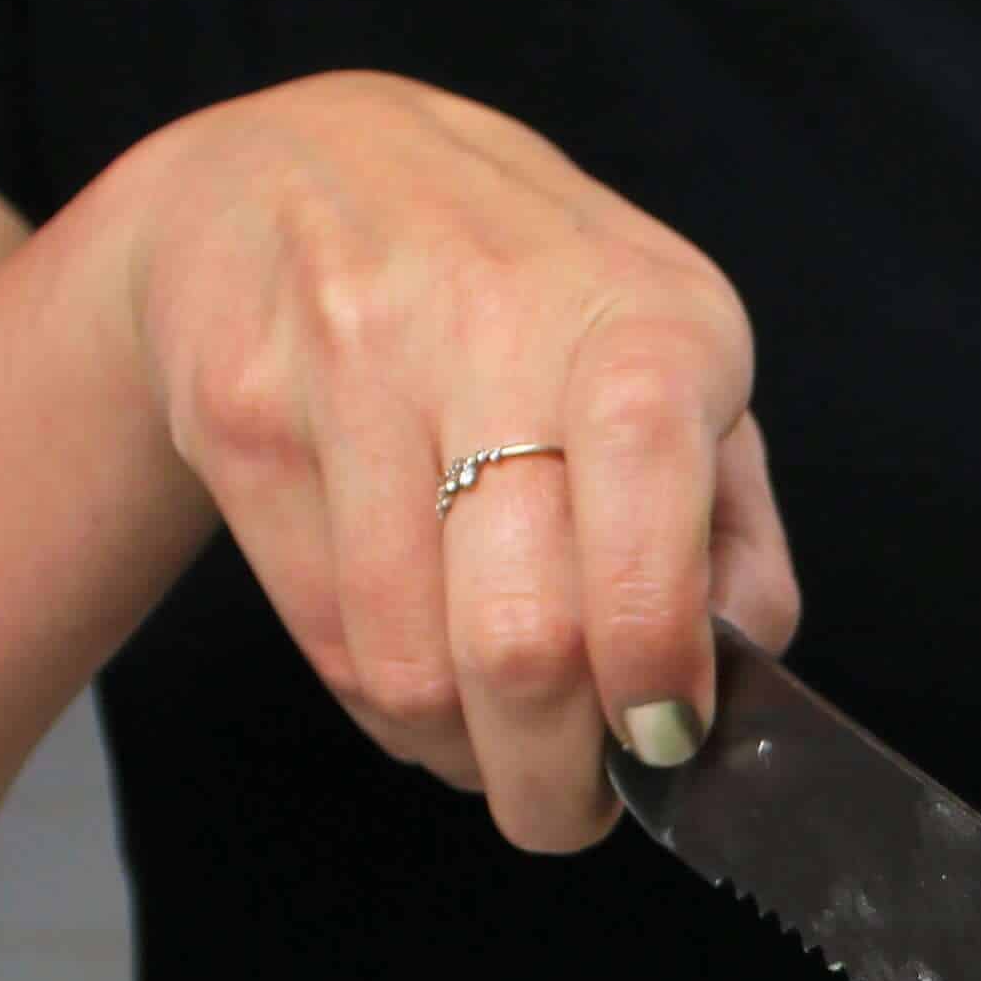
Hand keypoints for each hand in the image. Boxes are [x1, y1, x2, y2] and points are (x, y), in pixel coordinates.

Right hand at [101, 73, 805, 849]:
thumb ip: (731, 530)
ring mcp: (347, 365)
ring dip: (464, 753)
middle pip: (521, 637)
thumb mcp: (673, 365)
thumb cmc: (527, 299)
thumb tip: (738, 690)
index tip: (660, 739)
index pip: (651, 512)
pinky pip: (328, 641)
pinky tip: (422, 685)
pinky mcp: (242, 417)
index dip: (654, 665)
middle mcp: (490, 323)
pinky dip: (388, 711)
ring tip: (493, 745)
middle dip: (554, 774)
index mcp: (638, 317)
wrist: (300, 171)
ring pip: (410, 666)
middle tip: (569, 809)